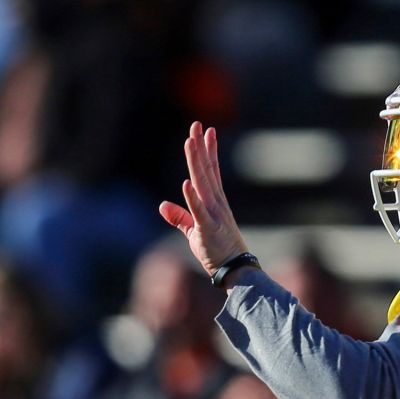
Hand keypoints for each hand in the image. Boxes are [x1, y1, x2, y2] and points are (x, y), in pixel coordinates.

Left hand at [159, 122, 247, 274]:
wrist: (234, 268)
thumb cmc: (216, 250)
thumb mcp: (193, 231)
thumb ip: (179, 216)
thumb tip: (162, 205)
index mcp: (214, 202)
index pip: (211, 171)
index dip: (208, 150)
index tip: (207, 131)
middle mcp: (216, 203)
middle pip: (206, 170)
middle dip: (201, 147)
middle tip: (197, 125)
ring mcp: (214, 214)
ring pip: (203, 183)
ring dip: (196, 162)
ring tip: (191, 142)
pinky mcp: (208, 228)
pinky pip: (199, 211)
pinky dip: (192, 197)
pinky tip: (186, 182)